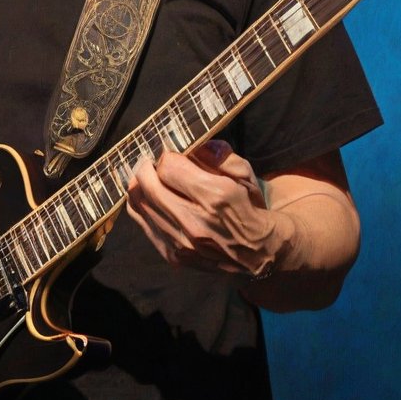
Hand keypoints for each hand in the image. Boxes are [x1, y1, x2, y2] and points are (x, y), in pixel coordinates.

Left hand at [126, 139, 279, 279]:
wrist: (261, 254)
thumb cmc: (252, 207)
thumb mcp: (245, 174)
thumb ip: (219, 155)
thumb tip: (191, 143)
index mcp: (215, 197)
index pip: (168, 167)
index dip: (165, 154)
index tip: (169, 150)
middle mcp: (194, 223)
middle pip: (147, 185)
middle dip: (146, 166)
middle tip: (151, 160)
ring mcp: (181, 244)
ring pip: (139, 204)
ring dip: (140, 185)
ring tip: (149, 176)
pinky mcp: (174, 256)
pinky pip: (142, 224)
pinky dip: (142, 205)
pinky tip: (152, 197)